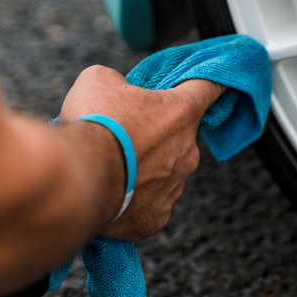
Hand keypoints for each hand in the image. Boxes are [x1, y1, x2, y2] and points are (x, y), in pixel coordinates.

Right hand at [59, 66, 225, 239]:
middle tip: (121, 135)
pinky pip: (148, 203)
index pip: (209, 89)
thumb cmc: (94, 122)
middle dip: (154, 134)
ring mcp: (174, 188)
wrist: (78, 177)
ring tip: (110, 166)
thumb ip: (118, 82)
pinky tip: (110, 192)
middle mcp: (187, 151)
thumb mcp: (99, 80)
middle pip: (177, 137)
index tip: (218, 84)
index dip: (211, 83)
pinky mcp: (156, 217)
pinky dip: (132, 198)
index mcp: (180, 113)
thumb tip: (118, 94)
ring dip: (143, 168)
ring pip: (163, 172)